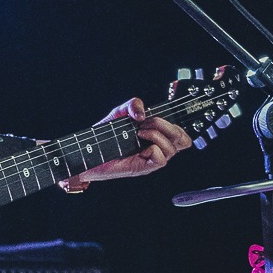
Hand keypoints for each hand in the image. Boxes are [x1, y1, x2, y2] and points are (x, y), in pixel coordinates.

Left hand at [62, 97, 191, 188]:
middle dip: (167, 126)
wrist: (88, 152)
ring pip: (172, 149)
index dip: (178, 124)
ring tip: (140, 132)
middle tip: (147, 123)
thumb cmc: (105, 135)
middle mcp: (157, 148)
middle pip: (183, 140)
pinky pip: (161, 160)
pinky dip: (154, 149)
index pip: (181, 134)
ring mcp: (151, 159)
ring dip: (157, 135)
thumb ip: (132, 104)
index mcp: (157, 136)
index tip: (160, 116)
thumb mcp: (120, 113)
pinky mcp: (143, 168)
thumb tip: (142, 113)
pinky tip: (141, 146)